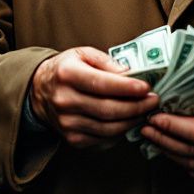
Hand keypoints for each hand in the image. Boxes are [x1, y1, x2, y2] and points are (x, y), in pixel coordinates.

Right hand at [30, 47, 158, 147]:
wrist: (39, 92)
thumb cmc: (66, 69)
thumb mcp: (83, 54)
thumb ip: (107, 61)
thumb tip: (130, 74)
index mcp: (67, 74)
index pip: (101, 84)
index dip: (127, 88)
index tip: (146, 88)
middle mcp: (64, 100)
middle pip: (108, 109)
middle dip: (136, 107)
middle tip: (153, 101)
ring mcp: (67, 123)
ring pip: (108, 128)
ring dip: (132, 121)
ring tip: (144, 111)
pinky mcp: (72, 138)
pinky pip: (103, 139)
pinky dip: (120, 132)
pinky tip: (128, 121)